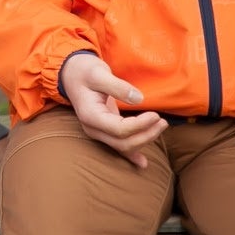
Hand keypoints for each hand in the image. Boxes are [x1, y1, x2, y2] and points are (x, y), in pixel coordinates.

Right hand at [59, 53, 165, 167]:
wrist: (72, 74)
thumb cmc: (84, 71)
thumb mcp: (98, 72)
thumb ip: (117, 86)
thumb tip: (139, 99)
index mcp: (90, 115)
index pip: (119, 129)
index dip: (140, 125)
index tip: (155, 115)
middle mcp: (92, 128)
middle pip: (123, 142)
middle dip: (146, 135)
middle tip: (162, 121)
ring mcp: (97, 132)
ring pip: (123, 146)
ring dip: (144, 140)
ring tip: (161, 126)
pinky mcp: (103, 131)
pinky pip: (118, 147)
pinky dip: (131, 155)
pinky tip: (143, 163)